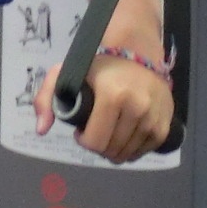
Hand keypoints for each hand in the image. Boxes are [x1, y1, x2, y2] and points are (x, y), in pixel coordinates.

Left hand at [33, 55, 173, 162]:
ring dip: (114, 149)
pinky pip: (144, 151)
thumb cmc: (99, 66)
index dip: (83, 141)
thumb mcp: (65, 73)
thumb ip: (45, 99)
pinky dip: (132, 149)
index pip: (95, 142)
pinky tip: (124, 134)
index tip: (81, 130)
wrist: (138, 53)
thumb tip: (42, 130)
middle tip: (95, 130)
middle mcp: (138, 107)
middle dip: (98, 146)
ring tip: (109, 130)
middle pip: (111, 151)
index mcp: (113, 95)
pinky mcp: (165, 124)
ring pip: (127, 154)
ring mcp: (154, 117)